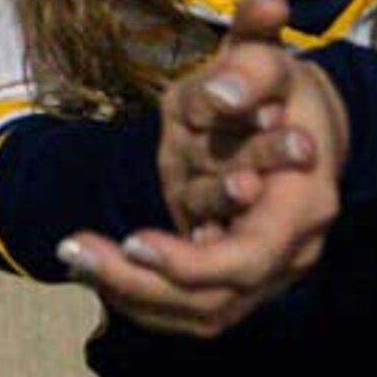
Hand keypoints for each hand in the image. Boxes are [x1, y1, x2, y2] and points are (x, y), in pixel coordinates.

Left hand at [57, 0, 347, 338]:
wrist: (304, 119)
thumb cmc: (282, 90)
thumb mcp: (270, 62)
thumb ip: (251, 68)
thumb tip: (220, 93)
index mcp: (303, 207)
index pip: (249, 258)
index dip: (190, 262)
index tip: (132, 242)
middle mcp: (290, 254)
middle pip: (214, 300)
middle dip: (142, 283)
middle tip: (74, 252)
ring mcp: (266, 274)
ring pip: (198, 313)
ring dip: (132, 293)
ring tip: (73, 256)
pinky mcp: (236, 279)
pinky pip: (189, 308)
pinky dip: (142, 296)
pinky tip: (92, 266)